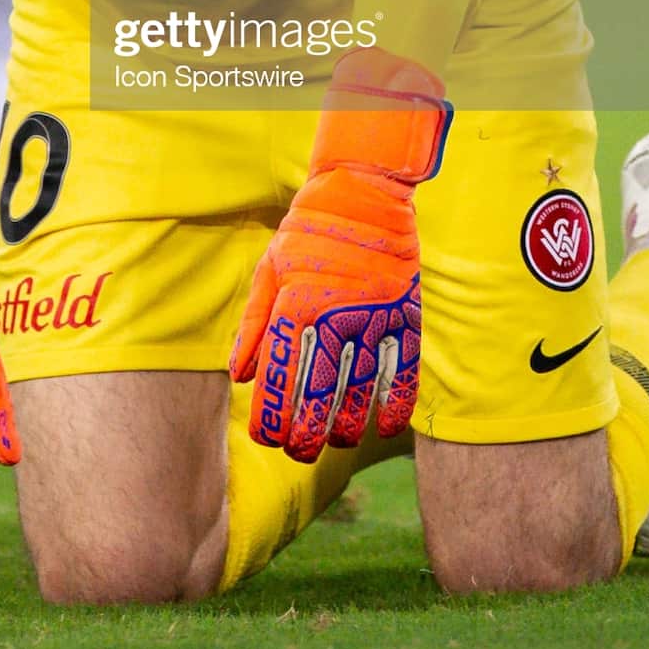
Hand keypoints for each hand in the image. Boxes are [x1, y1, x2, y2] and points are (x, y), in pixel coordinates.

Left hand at [230, 49, 450, 462]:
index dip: (270, 417)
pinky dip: (395, 406)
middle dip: (304, 434)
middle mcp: (336, 314)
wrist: (363, 195)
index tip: (266, 438)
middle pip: (318, 394)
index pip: (279, 377)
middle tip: (298, 453)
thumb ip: (255, 326)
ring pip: (360, 391)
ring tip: (333, 441)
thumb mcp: (269, 271)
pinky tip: (383, 427)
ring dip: (345, 427)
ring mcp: (376, 317)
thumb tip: (241, 378)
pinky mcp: (406, 317)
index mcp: (296, 303)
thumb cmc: (307, 235)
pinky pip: (404, 372)